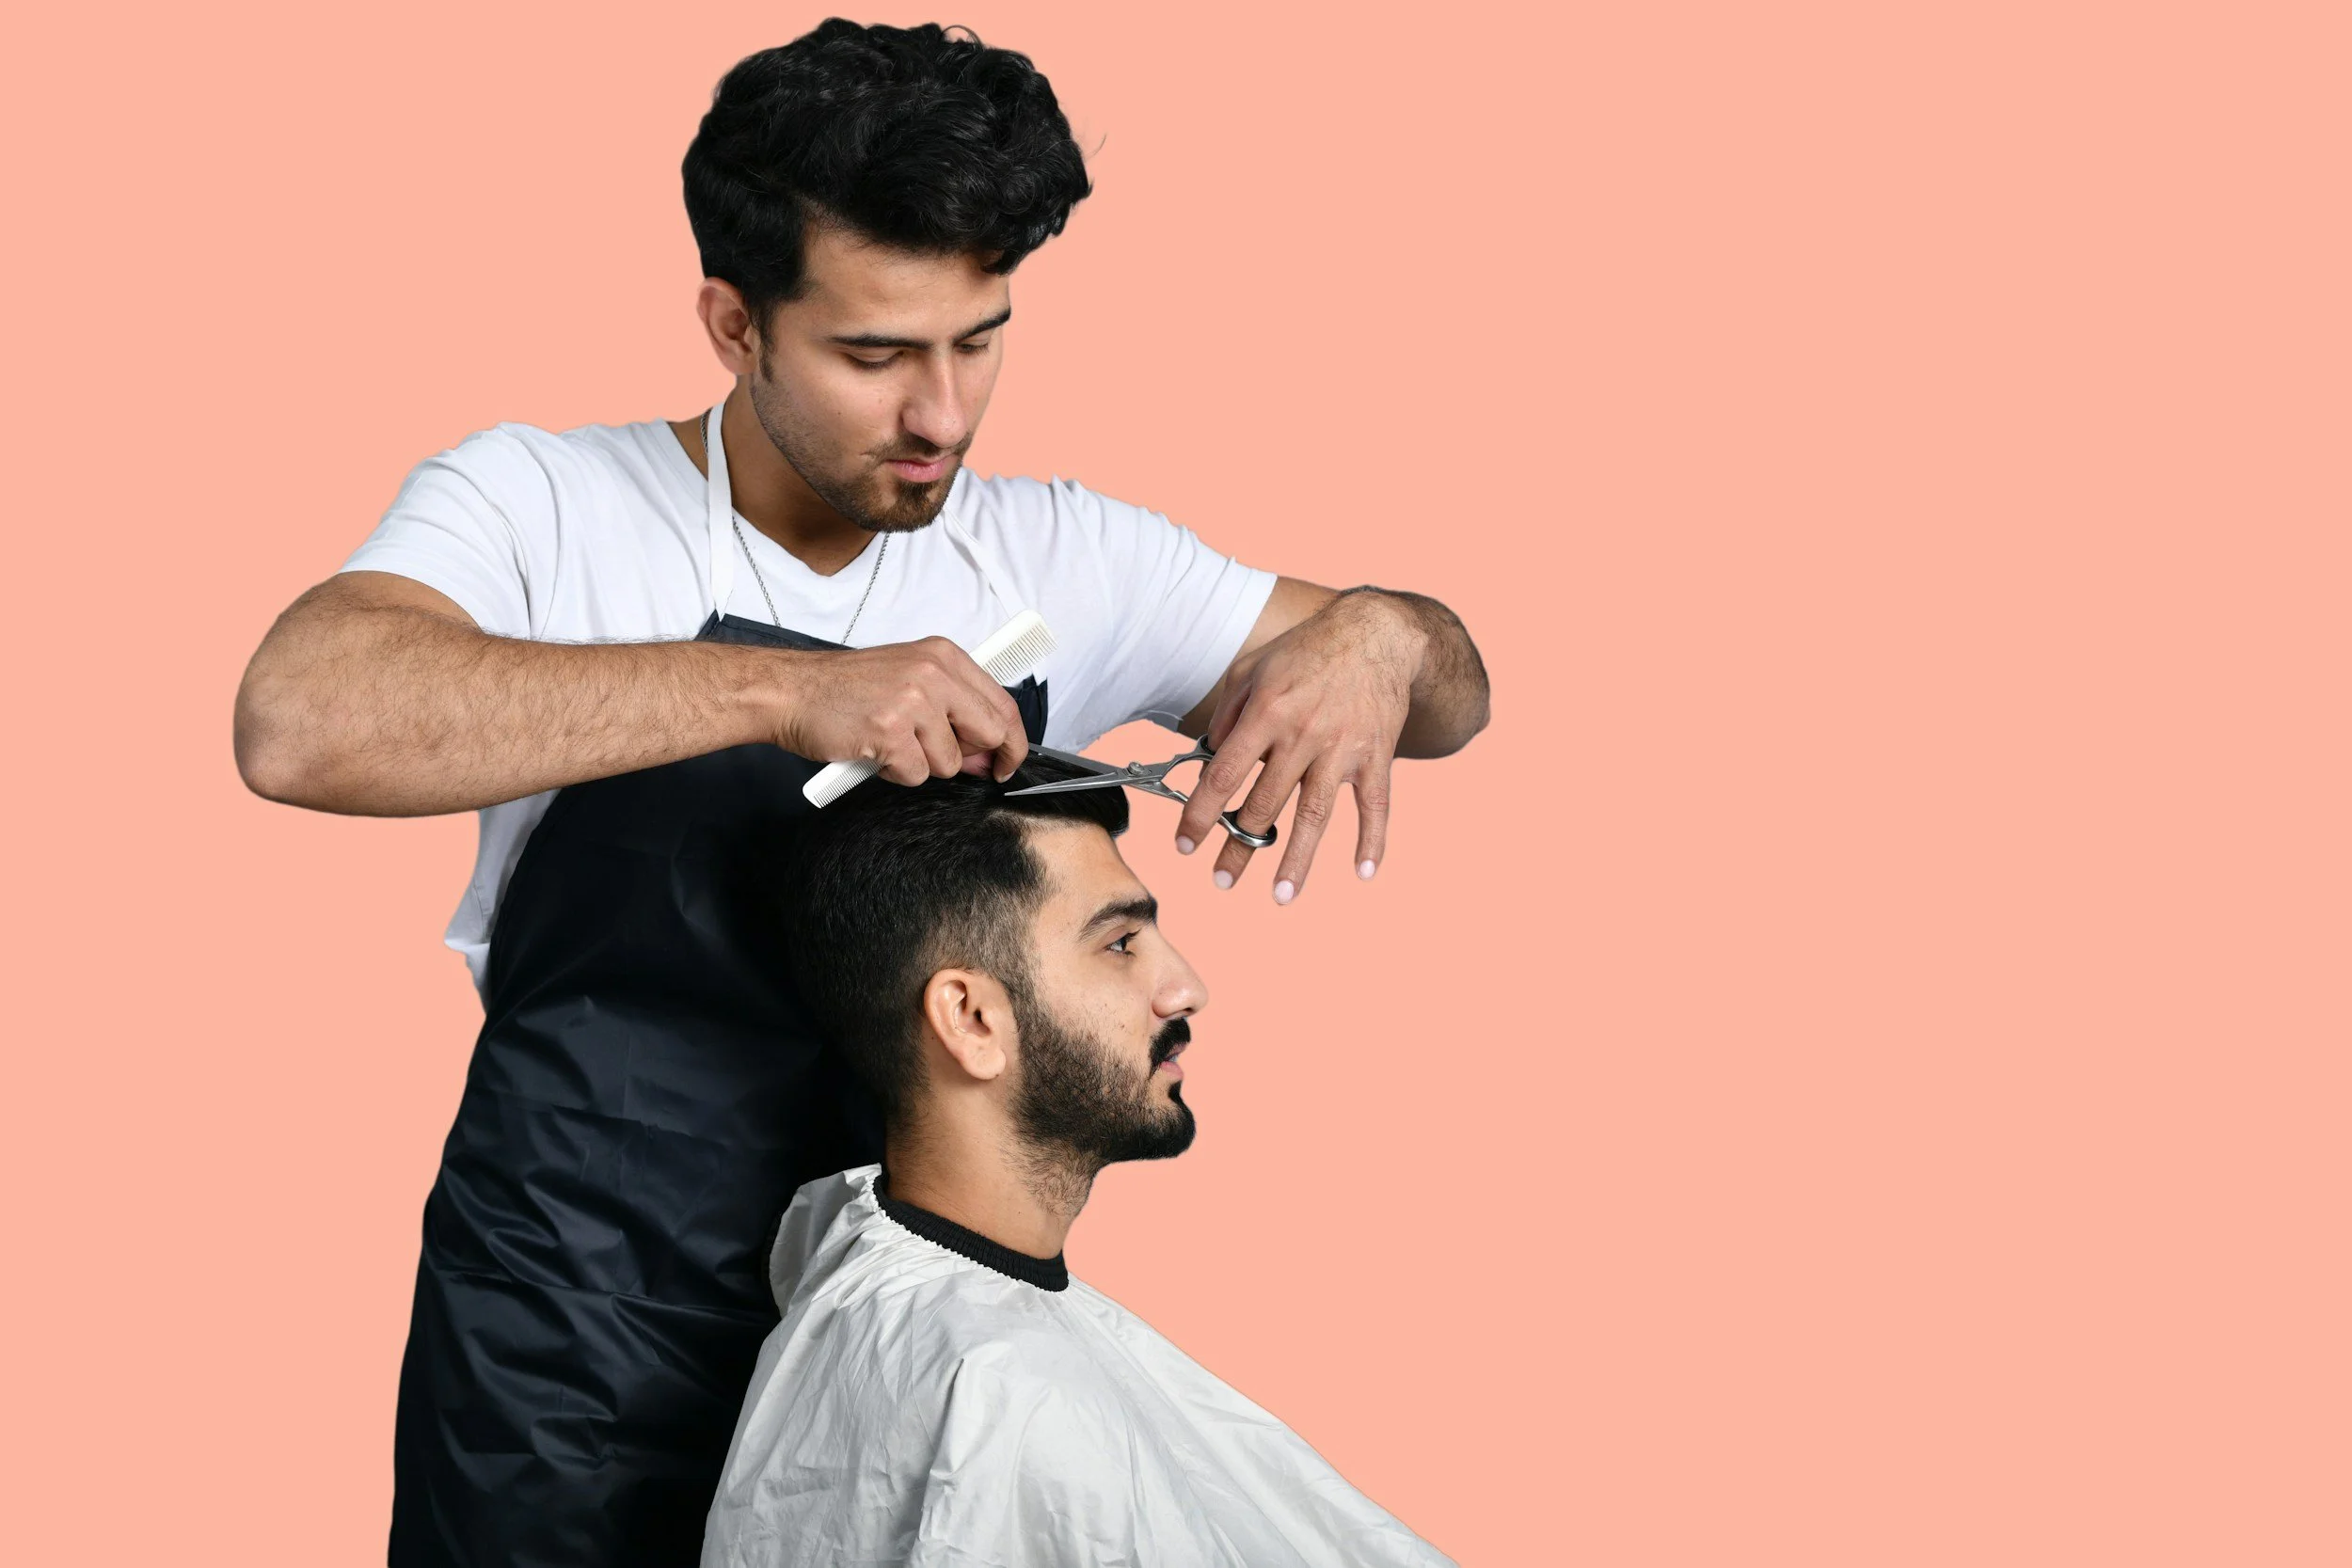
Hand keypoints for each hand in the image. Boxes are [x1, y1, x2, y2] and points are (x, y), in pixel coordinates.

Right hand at [773, 637, 1029, 784]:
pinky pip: (915, 775)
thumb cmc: (846, 689)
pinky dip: (895, 773)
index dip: (1012, 741)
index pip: (1003, 704)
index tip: (1008, 762)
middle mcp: (934, 673)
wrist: (792, 692)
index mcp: (944, 657)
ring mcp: (913, 701)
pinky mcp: (890, 731)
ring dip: (920, 764)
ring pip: (949, 762)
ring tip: (889, 743)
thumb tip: (989, 755)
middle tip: (936, 756)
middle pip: (990, 733)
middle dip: (970, 757)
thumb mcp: (909, 680)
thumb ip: (953, 710)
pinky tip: (875, 752)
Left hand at [1174, 592, 1421, 899]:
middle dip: (1239, 847)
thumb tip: (1209, 757)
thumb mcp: (1254, 667)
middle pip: (1265, 804)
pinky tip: (1363, 872)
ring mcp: (1342, 749)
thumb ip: (1228, 713)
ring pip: (1315, 815)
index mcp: (1266, 712)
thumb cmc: (1308, 650)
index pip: (1223, 775)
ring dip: (1297, 859)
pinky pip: (1375, 806)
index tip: (1185, 845)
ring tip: (1281, 895)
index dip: (1199, 815)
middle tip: (1221, 879)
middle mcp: (1302, 734)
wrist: (1377, 633)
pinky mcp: (1376, 756)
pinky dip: (1373, 840)